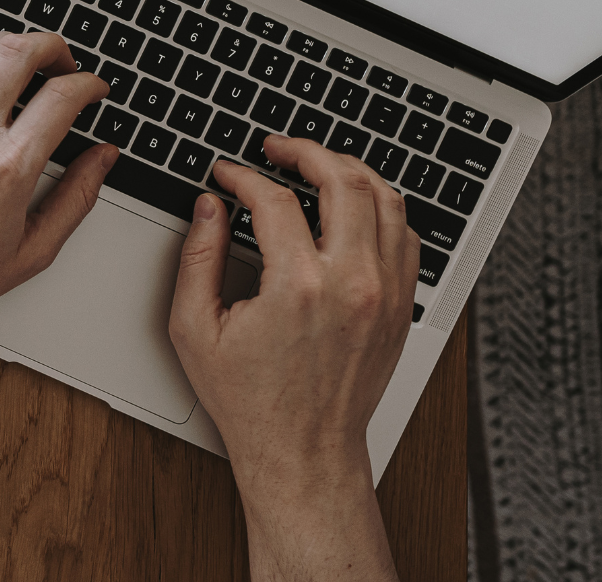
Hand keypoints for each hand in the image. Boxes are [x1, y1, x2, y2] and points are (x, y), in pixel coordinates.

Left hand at [0, 32, 118, 344]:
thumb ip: (76, 199)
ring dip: (1, 41)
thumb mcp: (31, 252)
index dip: (88, 84)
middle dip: (50, 46)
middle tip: (60, 60)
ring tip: (15, 55)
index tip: (91, 87)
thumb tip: (103, 158)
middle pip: (17, 54)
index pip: (61, 96)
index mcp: (8, 169)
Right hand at [169, 136, 415, 580]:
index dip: (243, 176)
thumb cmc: (250, 401)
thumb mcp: (196, 330)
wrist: (303, 452)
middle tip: (277, 149)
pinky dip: (380, 207)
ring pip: (386, 200)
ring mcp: (385, 294)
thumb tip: (208, 208)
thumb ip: (198, 258)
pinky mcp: (401, 307)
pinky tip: (352, 205)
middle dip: (305, 152)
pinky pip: (405, 235)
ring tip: (317, 166)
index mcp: (297, 287)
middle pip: (343, 180)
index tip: (226, 174)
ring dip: (349, 171)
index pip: (274, 199)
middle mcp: (351, 284)